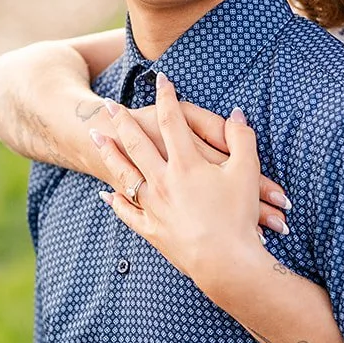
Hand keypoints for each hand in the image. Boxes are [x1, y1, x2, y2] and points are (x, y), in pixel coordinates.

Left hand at [89, 73, 280, 290]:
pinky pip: (128, 212)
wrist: (225, 262)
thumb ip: (241, 137)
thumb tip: (236, 112)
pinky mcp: (152, 230)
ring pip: (125, 174)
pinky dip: (116, 202)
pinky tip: (106, 195)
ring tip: (95, 137)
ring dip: (109, 154)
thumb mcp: (247, 171)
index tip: (161, 80)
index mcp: (186, 163)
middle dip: (123, 121)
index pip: (172, 120)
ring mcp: (154, 205)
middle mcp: (163, 180)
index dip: (167, 97)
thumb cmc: (239, 216)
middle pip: (138, 143)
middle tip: (108, 105)